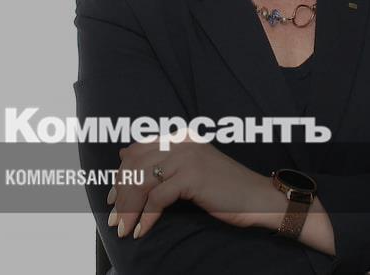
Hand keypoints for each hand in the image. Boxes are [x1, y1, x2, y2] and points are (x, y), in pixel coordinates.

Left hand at [105, 135, 285, 239]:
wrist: (256, 198)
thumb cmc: (224, 188)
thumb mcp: (189, 169)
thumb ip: (161, 161)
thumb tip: (123, 154)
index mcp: (178, 138)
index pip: (136, 151)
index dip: (120, 176)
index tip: (113, 200)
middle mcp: (180, 142)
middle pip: (135, 166)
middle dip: (120, 195)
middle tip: (115, 220)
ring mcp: (187, 157)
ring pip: (142, 182)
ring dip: (129, 209)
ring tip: (124, 229)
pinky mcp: (193, 176)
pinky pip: (158, 198)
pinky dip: (146, 217)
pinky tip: (142, 231)